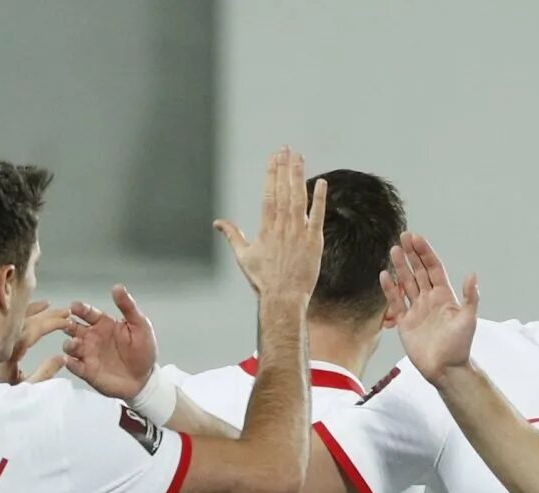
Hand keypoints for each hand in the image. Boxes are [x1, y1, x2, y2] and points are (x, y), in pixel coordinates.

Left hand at [4, 299, 69, 385]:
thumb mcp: (24, 390)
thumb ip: (44, 374)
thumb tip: (61, 358)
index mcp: (11, 350)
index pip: (35, 329)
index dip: (52, 323)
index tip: (67, 320)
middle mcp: (1, 339)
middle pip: (27, 320)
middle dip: (48, 315)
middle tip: (65, 311)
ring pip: (14, 317)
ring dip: (32, 310)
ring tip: (47, 305)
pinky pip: (3, 321)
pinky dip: (14, 315)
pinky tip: (20, 312)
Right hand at [60, 286, 157, 398]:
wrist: (145, 378)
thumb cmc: (143, 350)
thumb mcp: (140, 325)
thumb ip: (127, 307)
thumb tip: (118, 287)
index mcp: (103, 324)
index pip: (88, 313)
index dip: (80, 309)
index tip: (74, 306)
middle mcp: (92, 337)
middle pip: (73, 328)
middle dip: (66, 324)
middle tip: (65, 323)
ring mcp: (88, 354)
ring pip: (71, 346)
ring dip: (69, 344)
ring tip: (74, 343)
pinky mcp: (87, 371)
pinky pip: (74, 366)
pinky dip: (69, 363)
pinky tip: (68, 360)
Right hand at [217, 146, 324, 307]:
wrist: (283, 298)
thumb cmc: (263, 280)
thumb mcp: (243, 256)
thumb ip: (232, 235)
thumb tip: (218, 223)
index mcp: (266, 228)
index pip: (269, 193)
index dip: (271, 173)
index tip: (274, 157)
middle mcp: (282, 227)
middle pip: (283, 191)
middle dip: (285, 168)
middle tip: (286, 148)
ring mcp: (299, 233)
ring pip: (299, 198)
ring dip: (299, 176)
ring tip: (299, 157)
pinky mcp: (313, 241)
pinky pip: (318, 216)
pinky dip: (319, 199)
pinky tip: (321, 183)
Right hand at [385, 232, 478, 380]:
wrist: (445, 368)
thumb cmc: (459, 346)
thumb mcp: (468, 320)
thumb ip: (469, 297)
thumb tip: (472, 275)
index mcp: (444, 296)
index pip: (433, 268)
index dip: (425, 253)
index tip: (417, 239)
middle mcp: (429, 299)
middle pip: (418, 272)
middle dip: (411, 255)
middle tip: (403, 237)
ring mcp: (416, 309)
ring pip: (406, 283)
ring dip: (400, 267)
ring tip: (393, 250)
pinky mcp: (405, 322)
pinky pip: (395, 302)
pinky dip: (389, 289)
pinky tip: (384, 275)